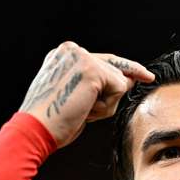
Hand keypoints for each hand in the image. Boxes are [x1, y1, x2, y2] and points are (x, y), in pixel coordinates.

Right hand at [19, 41, 154, 147]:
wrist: (35, 129)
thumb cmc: (53, 121)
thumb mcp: (77, 98)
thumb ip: (98, 86)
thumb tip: (129, 80)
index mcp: (63, 56)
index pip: (102, 60)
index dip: (125, 68)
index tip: (145, 74)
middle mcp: (71, 50)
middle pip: (114, 68)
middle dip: (119, 87)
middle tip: (120, 91)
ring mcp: (81, 57)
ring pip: (118, 81)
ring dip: (106, 104)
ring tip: (80, 111)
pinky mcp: (92, 70)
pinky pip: (119, 89)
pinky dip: (107, 107)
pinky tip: (85, 111)